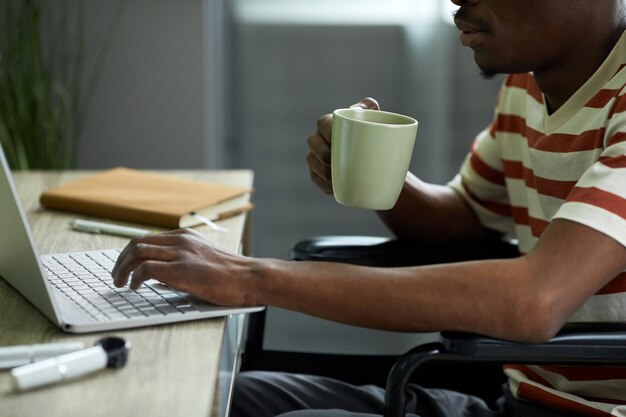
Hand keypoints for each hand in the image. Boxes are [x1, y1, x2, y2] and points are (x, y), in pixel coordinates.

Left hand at [111, 228, 257, 306]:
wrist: (250, 277)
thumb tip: (158, 277)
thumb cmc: (231, 274)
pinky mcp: (182, 270)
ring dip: (122, 269)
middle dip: (120, 260)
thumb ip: (182, 262)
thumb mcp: (203, 260)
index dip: (129, 253)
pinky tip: (135, 288)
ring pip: (137, 253)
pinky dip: (135, 278)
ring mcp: (181, 253)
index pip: (147, 238)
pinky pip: (146, 269)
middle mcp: (180, 240)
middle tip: (116, 276)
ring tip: (119, 283)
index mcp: (185, 236)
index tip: (123, 265)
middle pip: (136, 243)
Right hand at [306, 97, 379, 194]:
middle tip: (338, 161)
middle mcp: (319, 138)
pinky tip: (334, 187)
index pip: (324, 124)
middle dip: (323, 153)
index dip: (328, 132)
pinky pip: (316, 179)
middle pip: (314, 144)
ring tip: (337, 177)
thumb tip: (372, 105)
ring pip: (313, 163)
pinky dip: (325, 184)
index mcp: (330, 123)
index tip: (339, 139)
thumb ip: (371, 109)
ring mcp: (315, 157)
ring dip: (323, 171)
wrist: (375, 160)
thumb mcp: (373, 121)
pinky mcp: (317, 173)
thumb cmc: (371, 135)